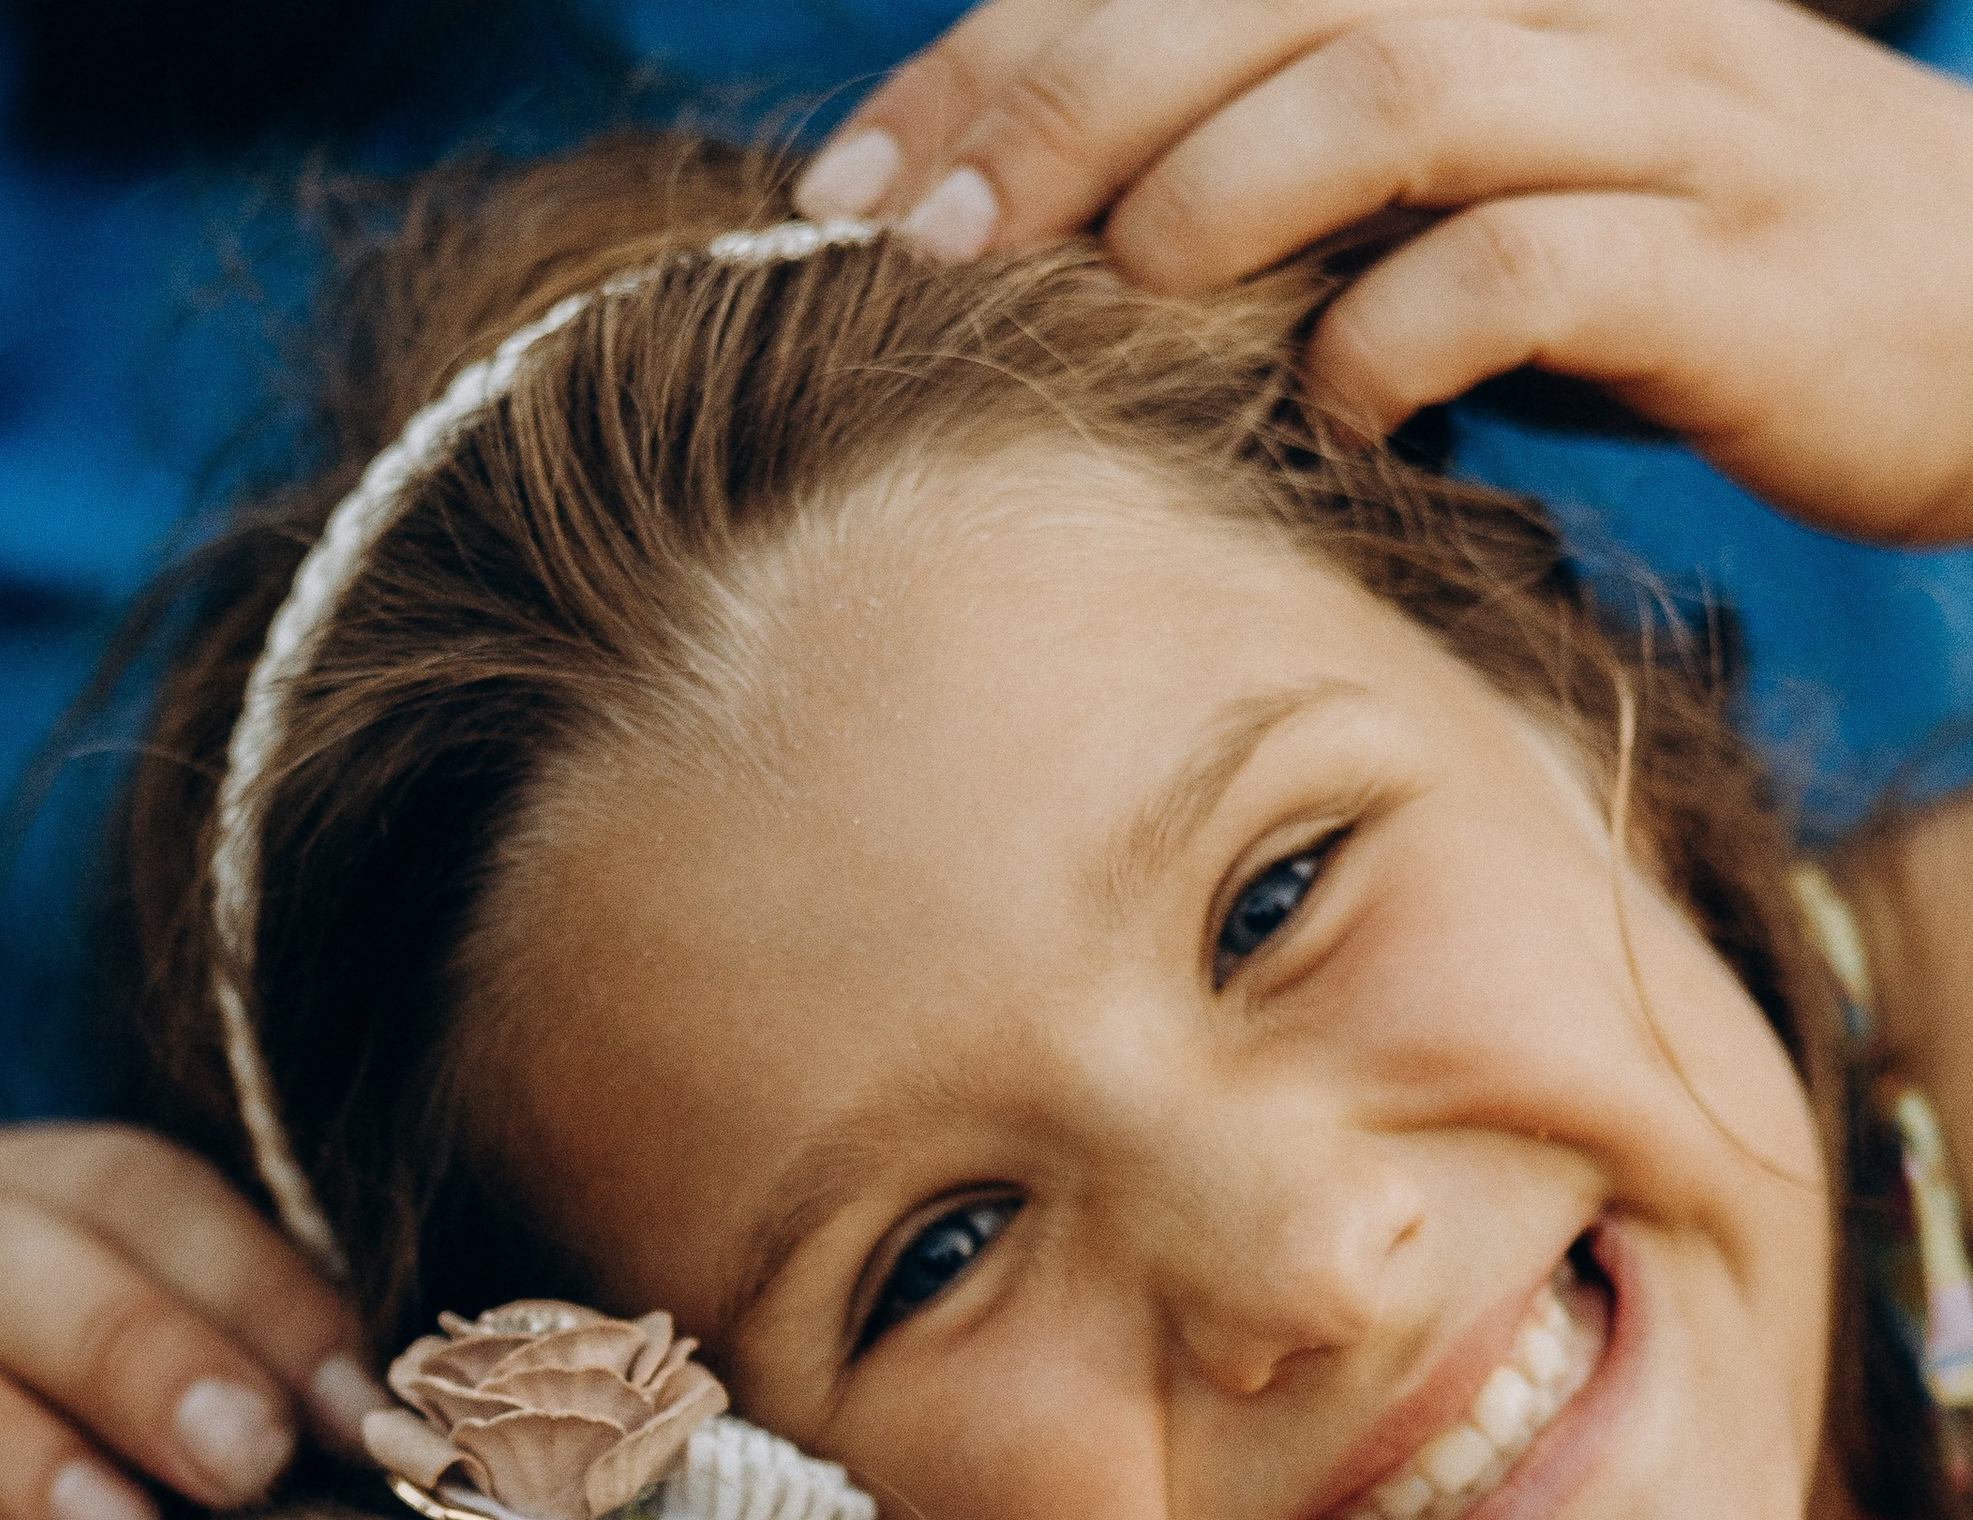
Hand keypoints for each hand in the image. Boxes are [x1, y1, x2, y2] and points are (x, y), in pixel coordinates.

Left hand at [799, 0, 1972, 543]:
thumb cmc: (1696, 268)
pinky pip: (1533, 265)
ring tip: (1093, 299)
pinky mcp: (1728, 262)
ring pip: (1391, 83)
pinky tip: (1326, 419)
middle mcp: (1559, 0)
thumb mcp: (1483, 194)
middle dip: (1054, 108)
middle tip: (904, 241)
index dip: (1002, 59)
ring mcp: (1654, 116)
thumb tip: (1073, 261)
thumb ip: (1308, 192)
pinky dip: (1401, 334)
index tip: (849, 184)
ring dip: (1209, 189)